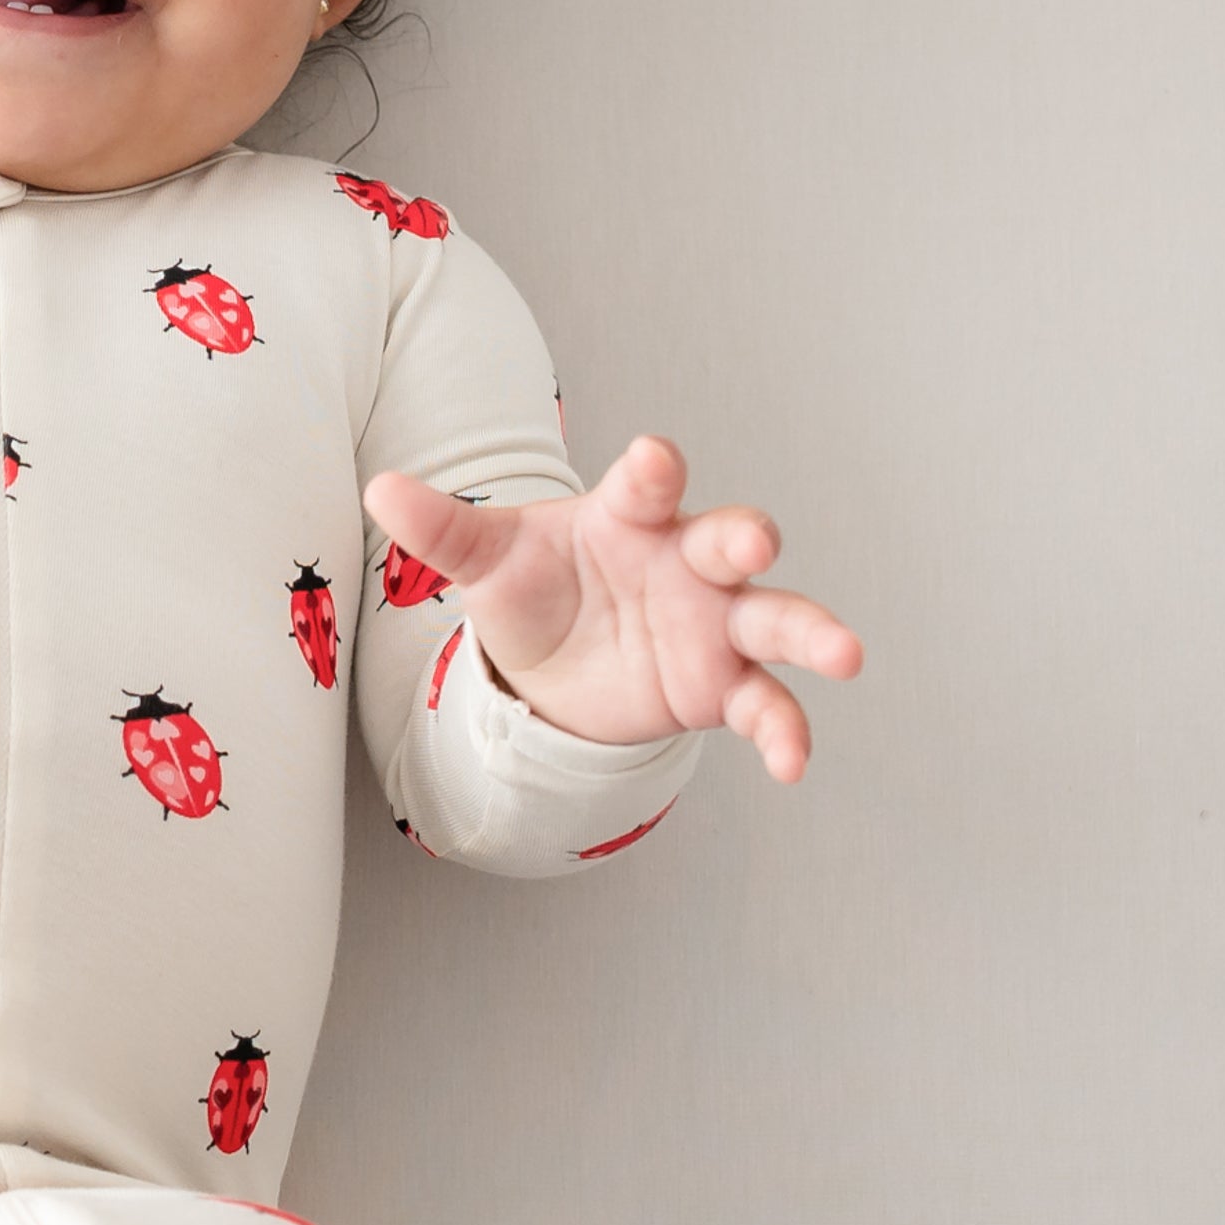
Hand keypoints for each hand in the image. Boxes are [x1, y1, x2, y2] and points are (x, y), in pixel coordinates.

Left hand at [361, 434, 861, 780]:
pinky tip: (791, 765)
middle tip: (756, 541)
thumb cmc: (534, 587)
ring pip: (774, 620)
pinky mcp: (721, 686)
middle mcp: (686, 562)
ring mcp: (713, 625)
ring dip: (811, 632)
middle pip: (728, 540)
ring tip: (845, 652)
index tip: (655, 458)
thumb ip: (444, 529)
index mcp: (629, 517)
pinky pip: (765, 706)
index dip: (653, 471)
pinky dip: (784, 731)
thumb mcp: (487, 561)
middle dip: (745, 538)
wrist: (552, 665)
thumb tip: (379, 490)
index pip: (646, 486)